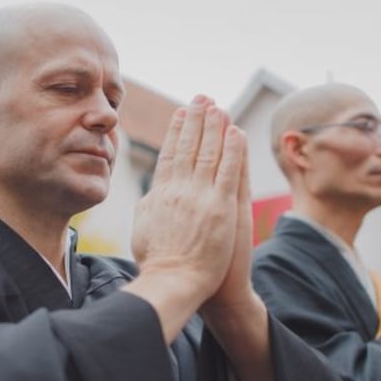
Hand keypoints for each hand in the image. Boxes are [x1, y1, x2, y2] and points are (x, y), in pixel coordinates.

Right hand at [123, 96, 244, 341]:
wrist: (173, 282)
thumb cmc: (157, 263)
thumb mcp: (144, 229)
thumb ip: (149, 207)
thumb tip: (151, 193)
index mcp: (159, 195)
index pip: (169, 156)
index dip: (176, 132)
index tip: (181, 114)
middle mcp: (178, 190)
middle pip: (188, 147)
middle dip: (195, 120)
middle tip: (202, 98)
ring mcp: (200, 197)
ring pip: (208, 153)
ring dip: (214, 127)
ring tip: (218, 106)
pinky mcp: (221, 207)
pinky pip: (228, 171)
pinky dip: (232, 149)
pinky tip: (236, 131)